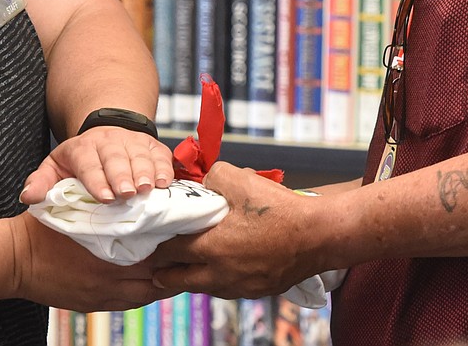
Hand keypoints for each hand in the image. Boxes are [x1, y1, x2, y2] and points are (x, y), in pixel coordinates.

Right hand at [9, 212, 177, 311]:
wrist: (14, 259)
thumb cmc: (43, 227)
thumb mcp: (77, 205)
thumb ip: (107, 206)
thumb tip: (135, 197)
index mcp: (109, 244)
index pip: (155, 244)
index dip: (174, 238)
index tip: (187, 229)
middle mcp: (110, 273)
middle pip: (158, 271)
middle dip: (176, 262)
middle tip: (192, 251)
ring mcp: (103, 292)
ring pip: (148, 291)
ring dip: (164, 281)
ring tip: (178, 268)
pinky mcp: (95, 303)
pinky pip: (131, 302)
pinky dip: (146, 292)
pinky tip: (153, 283)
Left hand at [19, 127, 173, 203]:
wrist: (104, 134)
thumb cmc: (79, 161)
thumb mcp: (54, 167)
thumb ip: (41, 182)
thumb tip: (28, 197)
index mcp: (82, 148)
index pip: (88, 163)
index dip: (96, 180)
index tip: (104, 198)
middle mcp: (108, 141)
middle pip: (116, 157)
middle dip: (122, 175)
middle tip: (127, 193)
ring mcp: (133, 141)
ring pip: (140, 154)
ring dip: (145, 171)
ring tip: (148, 188)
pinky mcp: (152, 145)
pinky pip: (160, 155)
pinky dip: (164, 168)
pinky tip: (165, 182)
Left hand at [148, 162, 325, 298]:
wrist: (319, 236)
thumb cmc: (280, 209)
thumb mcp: (241, 179)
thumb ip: (214, 176)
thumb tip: (204, 180)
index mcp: (211, 248)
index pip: (169, 252)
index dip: (155, 246)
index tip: (148, 241)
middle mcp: (220, 273)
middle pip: (178, 279)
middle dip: (164, 270)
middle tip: (155, 263)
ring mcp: (239, 286)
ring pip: (202, 286)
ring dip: (190, 277)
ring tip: (184, 266)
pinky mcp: (257, 290)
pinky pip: (227, 288)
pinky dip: (217, 279)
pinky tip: (220, 267)